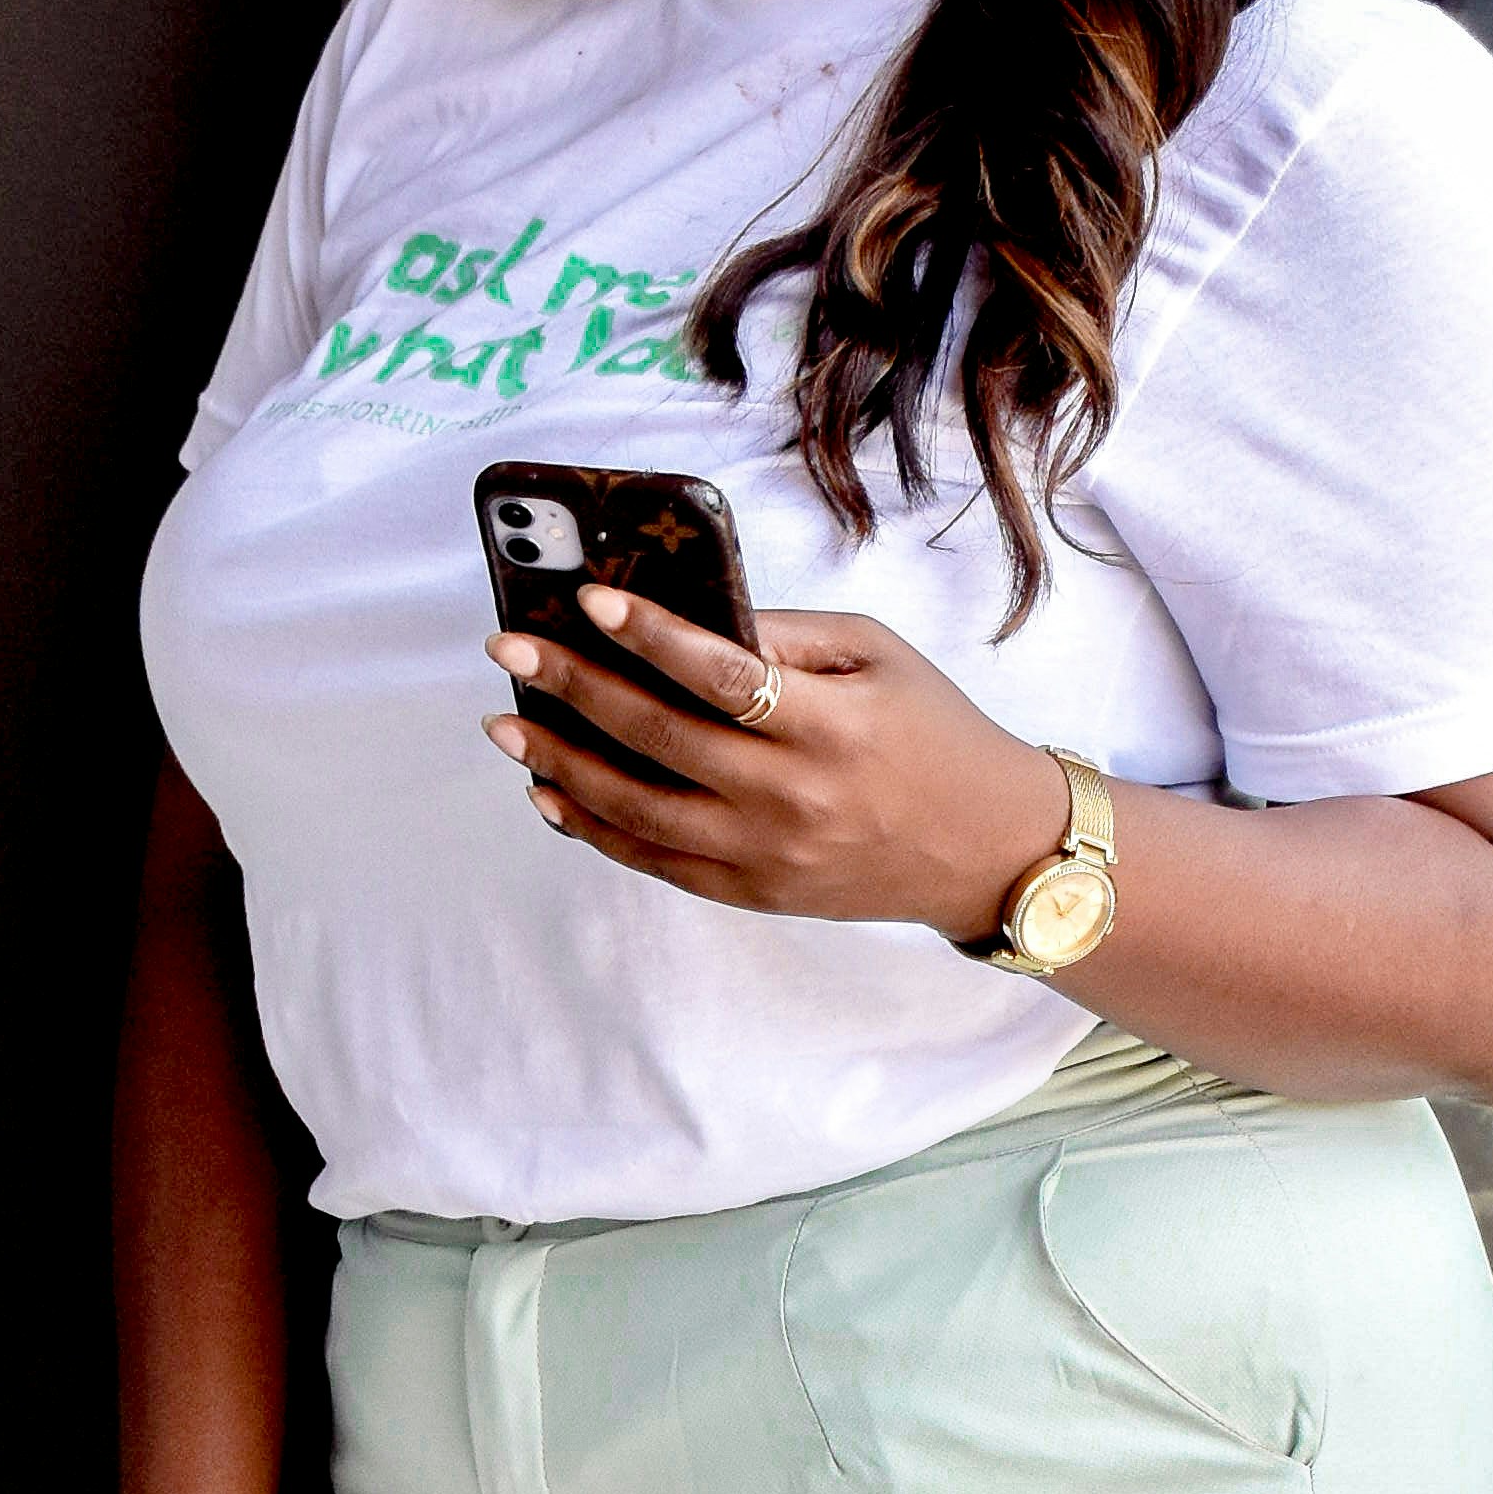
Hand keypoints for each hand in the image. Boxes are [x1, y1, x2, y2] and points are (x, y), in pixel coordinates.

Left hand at [486, 589, 1066, 940]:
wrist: (985, 850)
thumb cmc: (934, 734)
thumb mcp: (879, 658)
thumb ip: (787, 638)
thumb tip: (691, 618)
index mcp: (828, 726)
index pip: (720, 673)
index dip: (648, 635)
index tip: (586, 600)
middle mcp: (791, 796)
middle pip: (659, 737)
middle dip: (573, 688)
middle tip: (510, 647)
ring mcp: (767, 854)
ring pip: (639, 809)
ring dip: (562, 763)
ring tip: (507, 724)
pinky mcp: (754, 892)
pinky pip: (656, 861)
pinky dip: (596, 828)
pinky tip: (552, 792)